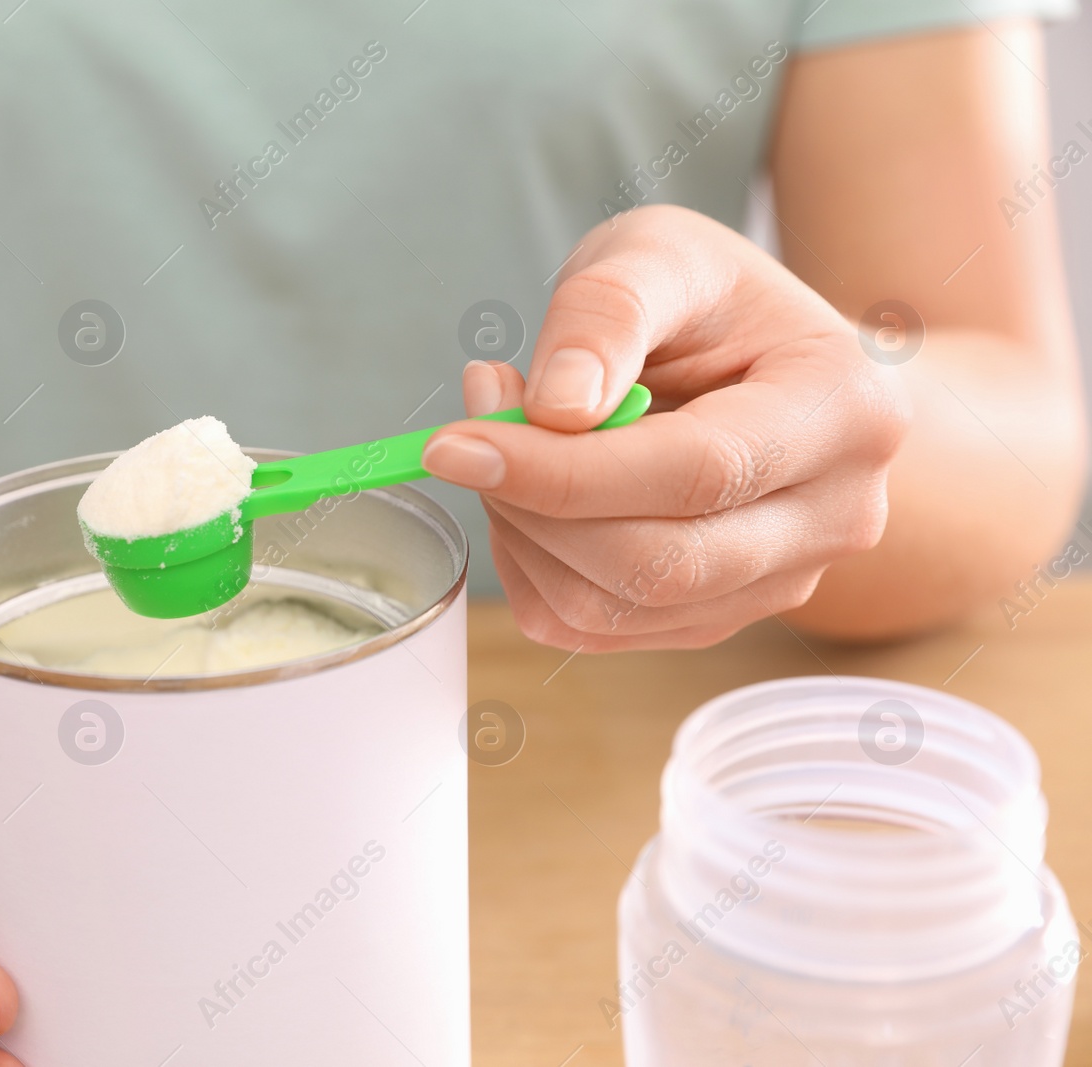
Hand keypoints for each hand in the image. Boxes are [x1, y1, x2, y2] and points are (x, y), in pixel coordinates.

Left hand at [422, 205, 908, 650]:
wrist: (765, 359)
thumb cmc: (716, 303)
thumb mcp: (660, 255)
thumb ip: (607, 312)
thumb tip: (554, 410)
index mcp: (843, 412)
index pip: (694, 474)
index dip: (561, 471)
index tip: (454, 444)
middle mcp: (834, 515)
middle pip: (658, 563)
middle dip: (532, 504)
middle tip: (472, 430)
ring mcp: (782, 581)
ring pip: (614, 608)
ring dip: (522, 534)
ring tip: (506, 444)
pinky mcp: (717, 617)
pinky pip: (592, 627)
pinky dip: (532, 566)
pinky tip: (529, 496)